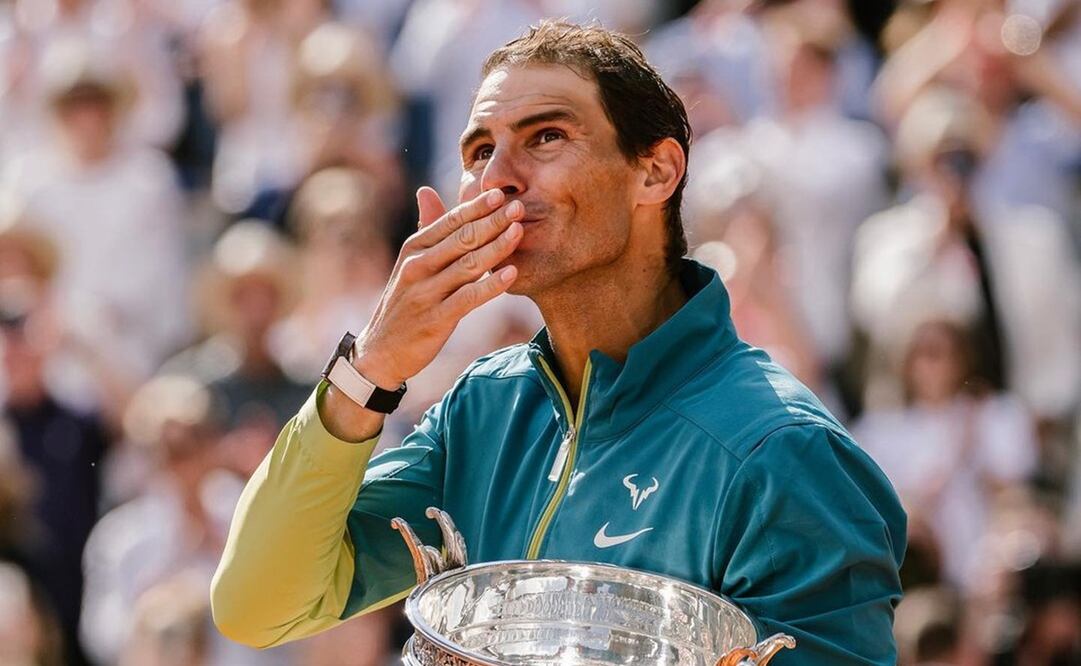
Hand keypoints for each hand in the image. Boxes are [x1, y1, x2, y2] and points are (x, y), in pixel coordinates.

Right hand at [354, 186, 523, 385]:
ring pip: (468, 265)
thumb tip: (426, 191)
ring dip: (497, 248)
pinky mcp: (436, 319)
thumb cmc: (405, 301)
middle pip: (462, 238)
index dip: (476, 206)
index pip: (450, 221)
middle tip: (519, 207)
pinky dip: (491, 286)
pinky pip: (469, 298)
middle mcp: (418, 266)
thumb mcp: (410, 263)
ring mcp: (426, 293)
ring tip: (519, 232)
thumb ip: (425, 229)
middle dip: (492, 221)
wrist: (382, 349)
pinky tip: (512, 274)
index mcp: (414, 249)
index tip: (500, 193)